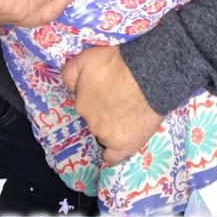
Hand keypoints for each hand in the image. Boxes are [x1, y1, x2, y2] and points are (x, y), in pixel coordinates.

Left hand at [61, 45, 162, 164]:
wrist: (147, 74)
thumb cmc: (117, 63)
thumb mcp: (85, 58)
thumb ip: (70, 74)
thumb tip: (70, 89)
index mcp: (81, 103)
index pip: (85, 105)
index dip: (97, 98)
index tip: (107, 91)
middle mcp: (91, 122)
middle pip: (95, 120)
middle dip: (104, 111)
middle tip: (120, 99)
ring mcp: (107, 136)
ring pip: (105, 135)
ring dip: (112, 127)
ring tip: (128, 114)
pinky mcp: (124, 146)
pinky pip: (113, 158)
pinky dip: (112, 155)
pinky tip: (115, 151)